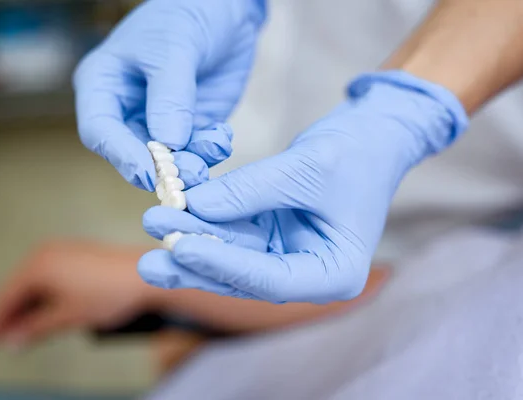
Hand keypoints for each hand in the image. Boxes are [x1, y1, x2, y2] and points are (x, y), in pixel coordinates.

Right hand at [0, 240, 158, 348]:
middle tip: (11, 337)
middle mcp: (48, 251)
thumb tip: (14, 339)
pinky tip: (52, 307)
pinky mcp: (80, 251)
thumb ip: (35, 329)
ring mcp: (65, 248)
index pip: (7, 296)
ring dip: (32, 302)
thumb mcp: (68, 317)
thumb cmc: (112, 292)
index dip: (0, 321)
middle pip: (20, 286)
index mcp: (39, 265)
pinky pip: (53, 273)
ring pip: (37, 280)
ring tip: (31, 326)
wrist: (148, 275)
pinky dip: (48, 291)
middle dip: (15, 312)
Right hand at [73, 0, 265, 189]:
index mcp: (104, 84)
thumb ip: (170, 96)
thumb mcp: (175, 48)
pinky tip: (222, 136)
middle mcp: (128, 109)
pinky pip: (197, 150)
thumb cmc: (187, 14)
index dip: (121, 156)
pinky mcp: (190, 126)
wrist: (226, 9)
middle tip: (191, 173)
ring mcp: (160, 121)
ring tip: (214, 148)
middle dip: (163, 167)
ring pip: (169, 158)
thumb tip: (168, 144)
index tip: (148, 174)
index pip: (100, 131)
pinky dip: (211, 149)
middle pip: (134, 154)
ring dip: (192, 162)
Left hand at [137, 71, 467, 302]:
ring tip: (153, 222)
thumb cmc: (358, 152)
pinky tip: (173, 205)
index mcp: (334, 272)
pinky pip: (230, 229)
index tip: (182, 247)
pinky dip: (204, 217)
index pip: (272, 280)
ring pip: (230, 253)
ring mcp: (286, 252)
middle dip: (196, 261)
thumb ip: (252, 190)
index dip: (226, 266)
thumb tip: (197, 205)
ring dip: (191, 237)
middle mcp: (307, 271)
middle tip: (150, 258)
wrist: (373, 132)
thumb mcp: (309, 168)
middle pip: (243, 274)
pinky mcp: (269, 231)